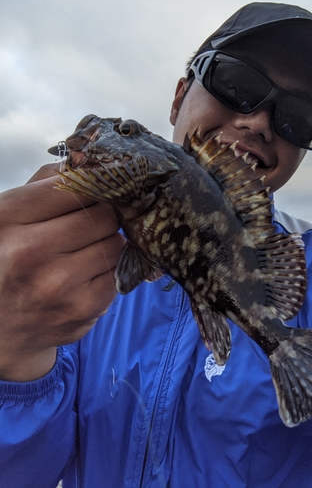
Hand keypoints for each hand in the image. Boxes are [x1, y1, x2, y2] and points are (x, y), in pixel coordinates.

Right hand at [0, 164, 124, 380]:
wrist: (0, 329)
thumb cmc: (6, 261)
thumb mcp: (9, 217)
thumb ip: (45, 185)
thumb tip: (90, 164)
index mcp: (9, 218)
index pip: (76, 185)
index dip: (93, 187)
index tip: (96, 192)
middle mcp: (32, 251)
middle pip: (104, 215)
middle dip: (103, 218)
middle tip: (91, 226)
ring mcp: (59, 285)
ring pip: (116, 244)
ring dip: (107, 245)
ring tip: (83, 254)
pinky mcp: (83, 310)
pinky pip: (119, 274)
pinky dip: (108, 272)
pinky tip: (85, 277)